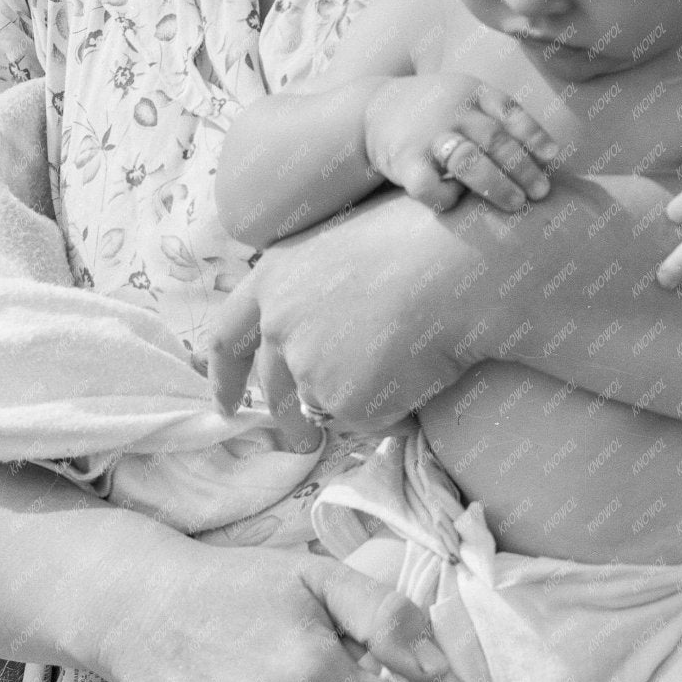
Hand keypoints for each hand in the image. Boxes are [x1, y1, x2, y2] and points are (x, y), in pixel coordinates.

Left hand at [210, 189, 484, 431]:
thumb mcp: (343, 250)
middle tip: (305, 442)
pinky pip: (369, 419)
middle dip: (285, 422)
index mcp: (273, 278)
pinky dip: (394, 410)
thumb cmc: (420, 240)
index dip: (224, 377)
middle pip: (272, 388)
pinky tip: (423, 375)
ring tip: (404, 375)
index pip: (227, 338)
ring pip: (325, 405)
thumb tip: (322, 336)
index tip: (227, 406)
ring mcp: (307, 363)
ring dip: (355, 405)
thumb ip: (314, 292)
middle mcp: (278, 323)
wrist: (457, 261)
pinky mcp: (342, 398)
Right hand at [365, 74, 559, 213]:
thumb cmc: (435, 110)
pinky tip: (456, 199)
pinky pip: (429, 186)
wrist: (373, 110)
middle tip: (542, 192)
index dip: (533, 134)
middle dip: (522, 168)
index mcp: (472, 92)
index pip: (509, 111)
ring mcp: (428, 135)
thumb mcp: (466, 97)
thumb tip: (549, 156)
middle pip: (494, 140)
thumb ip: (500, 117)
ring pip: (467, 161)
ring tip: (516, 204)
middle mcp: (452, 110)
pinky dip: (447, 197)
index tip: (552, 156)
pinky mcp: (405, 161)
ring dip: (496, 185)